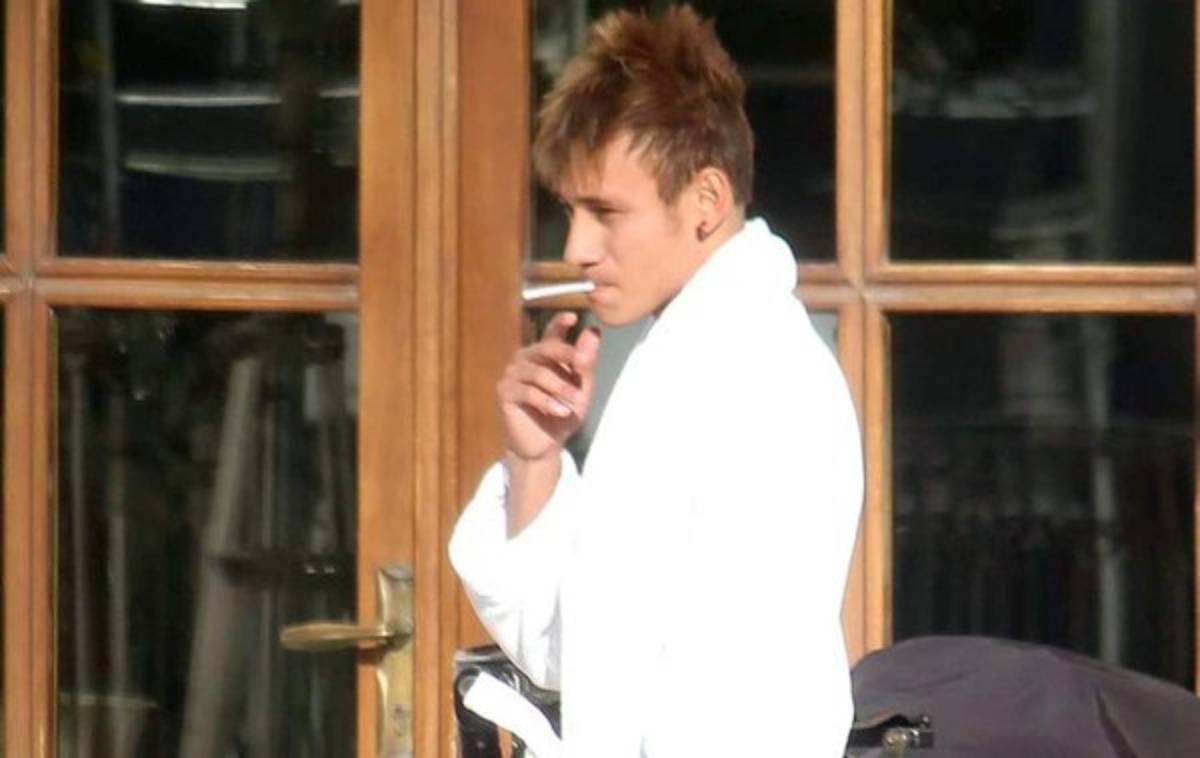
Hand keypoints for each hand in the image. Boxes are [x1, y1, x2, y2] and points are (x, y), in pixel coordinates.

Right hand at [496, 311, 600, 462]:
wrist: (546, 445)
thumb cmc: (563, 413)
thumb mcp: (581, 389)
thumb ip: (585, 362)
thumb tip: (593, 332)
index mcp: (545, 355)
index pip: (552, 333)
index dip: (560, 322)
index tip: (572, 316)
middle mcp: (526, 359)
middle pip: (546, 348)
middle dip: (567, 355)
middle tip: (583, 364)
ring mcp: (513, 374)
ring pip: (538, 373)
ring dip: (560, 388)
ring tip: (574, 404)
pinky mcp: (504, 392)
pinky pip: (527, 391)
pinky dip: (547, 402)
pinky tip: (560, 411)